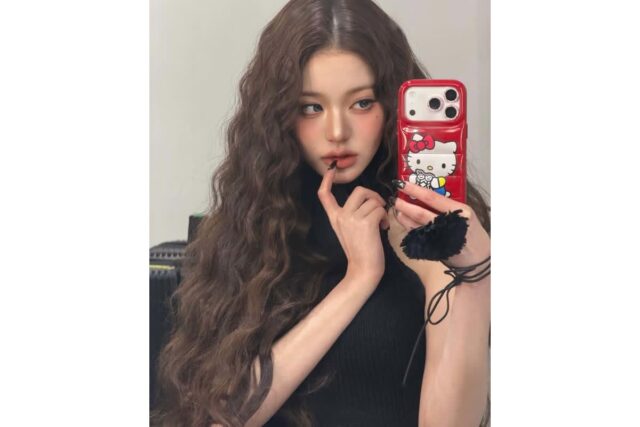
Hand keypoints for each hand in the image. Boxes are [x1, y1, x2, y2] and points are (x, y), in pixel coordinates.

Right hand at [317, 164, 389, 285]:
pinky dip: (385, 218)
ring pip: (373, 201)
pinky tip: (384, 228)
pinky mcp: (365, 223)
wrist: (363, 270)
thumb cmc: (361, 252)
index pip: (324, 195)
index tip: (331, 169)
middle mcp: (341, 216)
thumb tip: (370, 200)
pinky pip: (380, 210)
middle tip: (379, 209)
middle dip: (373, 196)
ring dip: (382, 210)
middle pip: (358, 190)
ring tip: (381, 224)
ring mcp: (352, 219)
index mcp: (335, 218)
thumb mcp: (350, 231)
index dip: (327, 180)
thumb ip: (353, 215)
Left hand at [391, 181, 489, 267]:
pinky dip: (411, 229)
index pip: (433, 198)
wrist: (478, 260)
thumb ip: (447, 206)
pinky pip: (419, 237)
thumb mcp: (466, 215)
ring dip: (405, 218)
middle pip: (421, 213)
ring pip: (417, 226)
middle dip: (405, 205)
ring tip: (398, 210)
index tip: (403, 184)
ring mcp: (441, 239)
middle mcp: (450, 224)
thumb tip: (423, 195)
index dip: (415, 190)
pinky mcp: (435, 250)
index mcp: (460, 211)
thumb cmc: (472, 233)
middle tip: (395, 199)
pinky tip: (406, 223)